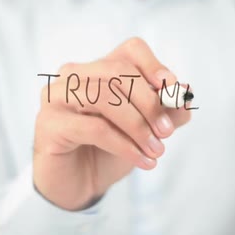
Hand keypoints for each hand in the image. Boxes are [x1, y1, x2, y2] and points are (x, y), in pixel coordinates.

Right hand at [33, 37, 190, 210]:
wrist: (78, 184)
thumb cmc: (110, 150)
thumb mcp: (146, 130)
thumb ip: (166, 112)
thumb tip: (186, 94)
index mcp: (98, 68)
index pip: (130, 50)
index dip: (155, 66)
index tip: (174, 92)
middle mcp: (73, 75)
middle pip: (118, 71)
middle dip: (149, 102)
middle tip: (167, 132)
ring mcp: (56, 96)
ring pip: (104, 96)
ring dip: (137, 126)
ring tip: (156, 150)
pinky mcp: (49, 124)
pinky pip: (94, 128)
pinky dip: (124, 145)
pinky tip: (142, 160)